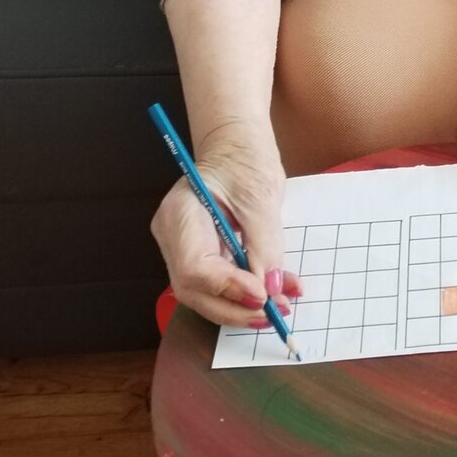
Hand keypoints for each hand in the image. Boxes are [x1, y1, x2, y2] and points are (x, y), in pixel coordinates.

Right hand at [150, 128, 300, 328]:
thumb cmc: (245, 157)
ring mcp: (185, 248)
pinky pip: (221, 284)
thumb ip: (265, 245)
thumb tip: (270, 290)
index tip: (263, 295)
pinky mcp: (203, 255)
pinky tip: (278, 293)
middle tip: (275, 313)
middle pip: (195, 290)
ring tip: (282, 306)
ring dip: (245, 307)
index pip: (194, 267)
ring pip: (207, 294)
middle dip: (236, 308)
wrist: (236, 143)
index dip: (227, 288)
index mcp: (179, 213)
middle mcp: (174, 237)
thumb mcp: (261, 197)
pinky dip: (248, 293)